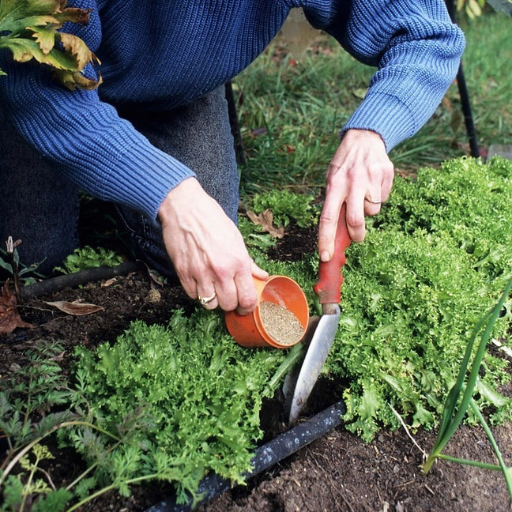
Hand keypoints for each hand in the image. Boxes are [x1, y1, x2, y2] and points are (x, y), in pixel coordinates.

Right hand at [158, 178, 267, 313]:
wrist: (185, 208)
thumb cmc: (213, 220)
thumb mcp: (236, 238)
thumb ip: (249, 262)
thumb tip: (261, 276)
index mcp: (238, 262)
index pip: (247, 298)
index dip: (247, 307)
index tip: (245, 306)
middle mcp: (220, 270)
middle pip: (228, 305)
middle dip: (230, 303)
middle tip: (229, 296)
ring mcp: (200, 273)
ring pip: (209, 304)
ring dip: (213, 300)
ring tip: (213, 289)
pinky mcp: (183, 273)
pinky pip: (192, 295)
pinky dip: (197, 293)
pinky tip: (200, 282)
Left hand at [318, 129, 393, 260]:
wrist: (365, 138)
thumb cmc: (344, 166)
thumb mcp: (332, 179)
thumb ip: (334, 202)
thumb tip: (336, 233)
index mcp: (334, 185)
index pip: (327, 218)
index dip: (326, 240)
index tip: (326, 257)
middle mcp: (352, 182)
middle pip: (355, 220)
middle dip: (357, 234)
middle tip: (357, 237)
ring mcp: (370, 178)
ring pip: (373, 210)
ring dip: (369, 209)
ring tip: (364, 194)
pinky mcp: (386, 175)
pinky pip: (383, 199)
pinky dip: (378, 197)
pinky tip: (373, 184)